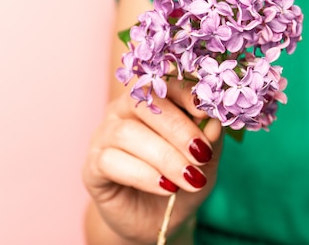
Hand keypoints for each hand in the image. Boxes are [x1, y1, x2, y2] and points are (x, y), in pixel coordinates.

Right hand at [82, 77, 222, 244]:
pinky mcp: (92, 167)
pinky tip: (165, 187)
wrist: (156, 223)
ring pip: (126, 133)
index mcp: (147, 103)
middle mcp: (120, 113)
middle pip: (142, 104)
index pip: (160, 84)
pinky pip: (111, 161)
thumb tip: (215, 122)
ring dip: (164, 157)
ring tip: (189, 179)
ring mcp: (102, 138)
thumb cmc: (178, 184)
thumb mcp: (203, 164)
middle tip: (201, 154)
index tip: (205, 111)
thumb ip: (210, 141)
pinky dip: (143, 174)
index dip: (182, 93)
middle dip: (177, 128)